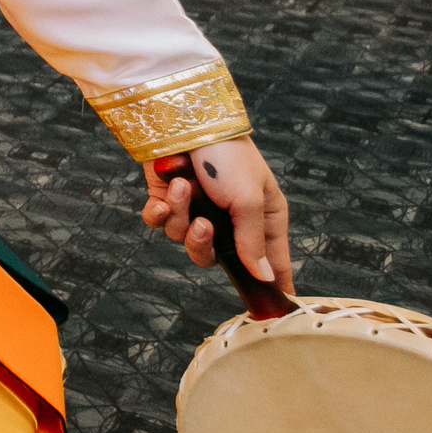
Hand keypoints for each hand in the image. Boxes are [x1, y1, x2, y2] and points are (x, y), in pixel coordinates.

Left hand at [141, 134, 293, 295]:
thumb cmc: (227, 155)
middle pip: (215, 258)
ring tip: (183, 187)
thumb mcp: (248, 198)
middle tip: (203, 224)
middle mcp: (230, 219)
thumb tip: (266, 277)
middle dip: (202, 243)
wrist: (184, 120)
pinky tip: (165, 192)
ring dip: (180, 215)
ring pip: (183, 240)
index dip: (270, 286)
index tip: (271, 312)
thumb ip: (253, 242)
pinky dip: (159, 211)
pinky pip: (159, 224)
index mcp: (262, 217)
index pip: (272, 262)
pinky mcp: (168, 200)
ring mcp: (198, 209)